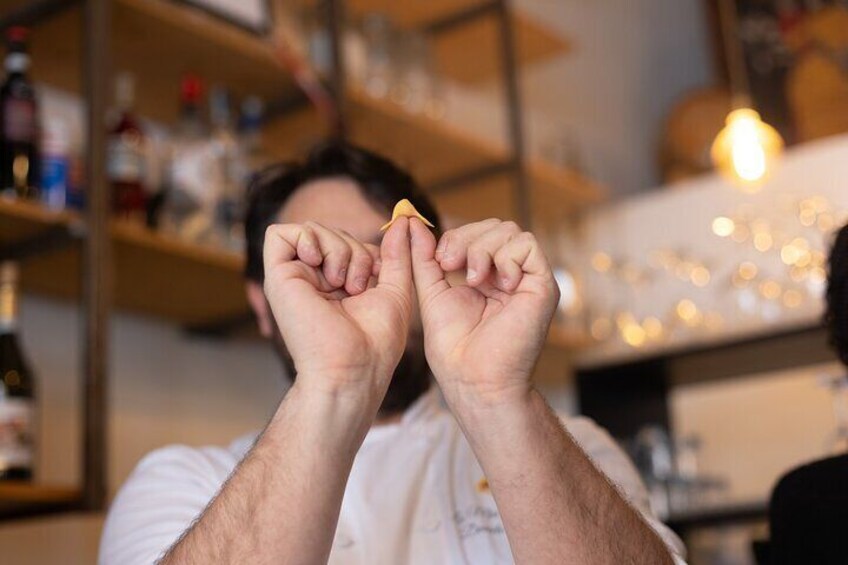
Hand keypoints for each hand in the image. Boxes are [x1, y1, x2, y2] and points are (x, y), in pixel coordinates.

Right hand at [263, 218, 413, 397]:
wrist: (354, 369)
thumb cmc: (376, 341)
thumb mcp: (395, 288)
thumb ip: (397, 254)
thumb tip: (403, 221)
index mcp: (336, 285)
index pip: (349, 243)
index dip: (368, 250)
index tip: (379, 277)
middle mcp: (312, 280)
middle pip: (331, 232)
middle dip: (355, 250)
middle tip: (358, 286)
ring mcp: (294, 278)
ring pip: (311, 230)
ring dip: (337, 248)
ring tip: (342, 283)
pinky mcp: (277, 278)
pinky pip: (279, 233)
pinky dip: (306, 239)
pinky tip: (320, 264)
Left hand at [409, 218, 558, 406]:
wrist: (474, 378)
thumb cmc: (454, 347)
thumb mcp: (431, 293)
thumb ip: (424, 259)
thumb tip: (413, 225)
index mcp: (484, 275)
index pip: (475, 232)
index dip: (456, 236)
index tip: (440, 260)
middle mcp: (507, 274)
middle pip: (494, 226)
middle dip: (466, 238)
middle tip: (451, 264)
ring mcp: (526, 279)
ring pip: (510, 231)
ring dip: (483, 249)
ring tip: (474, 280)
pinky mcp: (543, 285)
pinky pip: (528, 245)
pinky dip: (506, 258)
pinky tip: (497, 284)